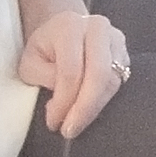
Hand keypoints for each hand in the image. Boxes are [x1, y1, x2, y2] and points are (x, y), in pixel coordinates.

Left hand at [18, 10, 129, 137]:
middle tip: (70, 130)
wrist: (63, 30)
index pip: (71, 71)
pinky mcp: (126, 53)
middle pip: (99, 75)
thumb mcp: (30, 62)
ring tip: (77, 123)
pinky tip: (89, 110)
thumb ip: (44, 78)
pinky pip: (119, 83)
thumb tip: (62, 104)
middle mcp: (98, 28)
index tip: (54, 122)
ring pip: (112, 81)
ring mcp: (116, 39)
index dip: (64, 101)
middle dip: (85, 109)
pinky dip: (104, 101)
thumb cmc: (43, 49)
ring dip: (95, 108)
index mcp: (69, 26)